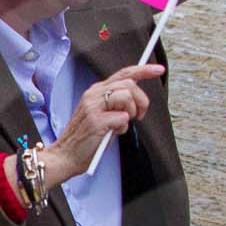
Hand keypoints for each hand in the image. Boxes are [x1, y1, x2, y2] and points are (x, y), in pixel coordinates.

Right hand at [45, 63, 165, 184]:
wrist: (67, 155)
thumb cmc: (87, 138)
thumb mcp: (104, 114)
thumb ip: (118, 103)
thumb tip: (137, 96)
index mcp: (97, 91)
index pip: (123, 73)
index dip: (144, 70)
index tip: (159, 70)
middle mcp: (94, 94)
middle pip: (129, 84)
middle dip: (141, 101)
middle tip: (139, 116)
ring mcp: (93, 106)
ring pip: (126, 97)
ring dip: (131, 114)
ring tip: (120, 126)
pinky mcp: (96, 120)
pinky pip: (122, 117)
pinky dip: (122, 127)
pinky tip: (112, 133)